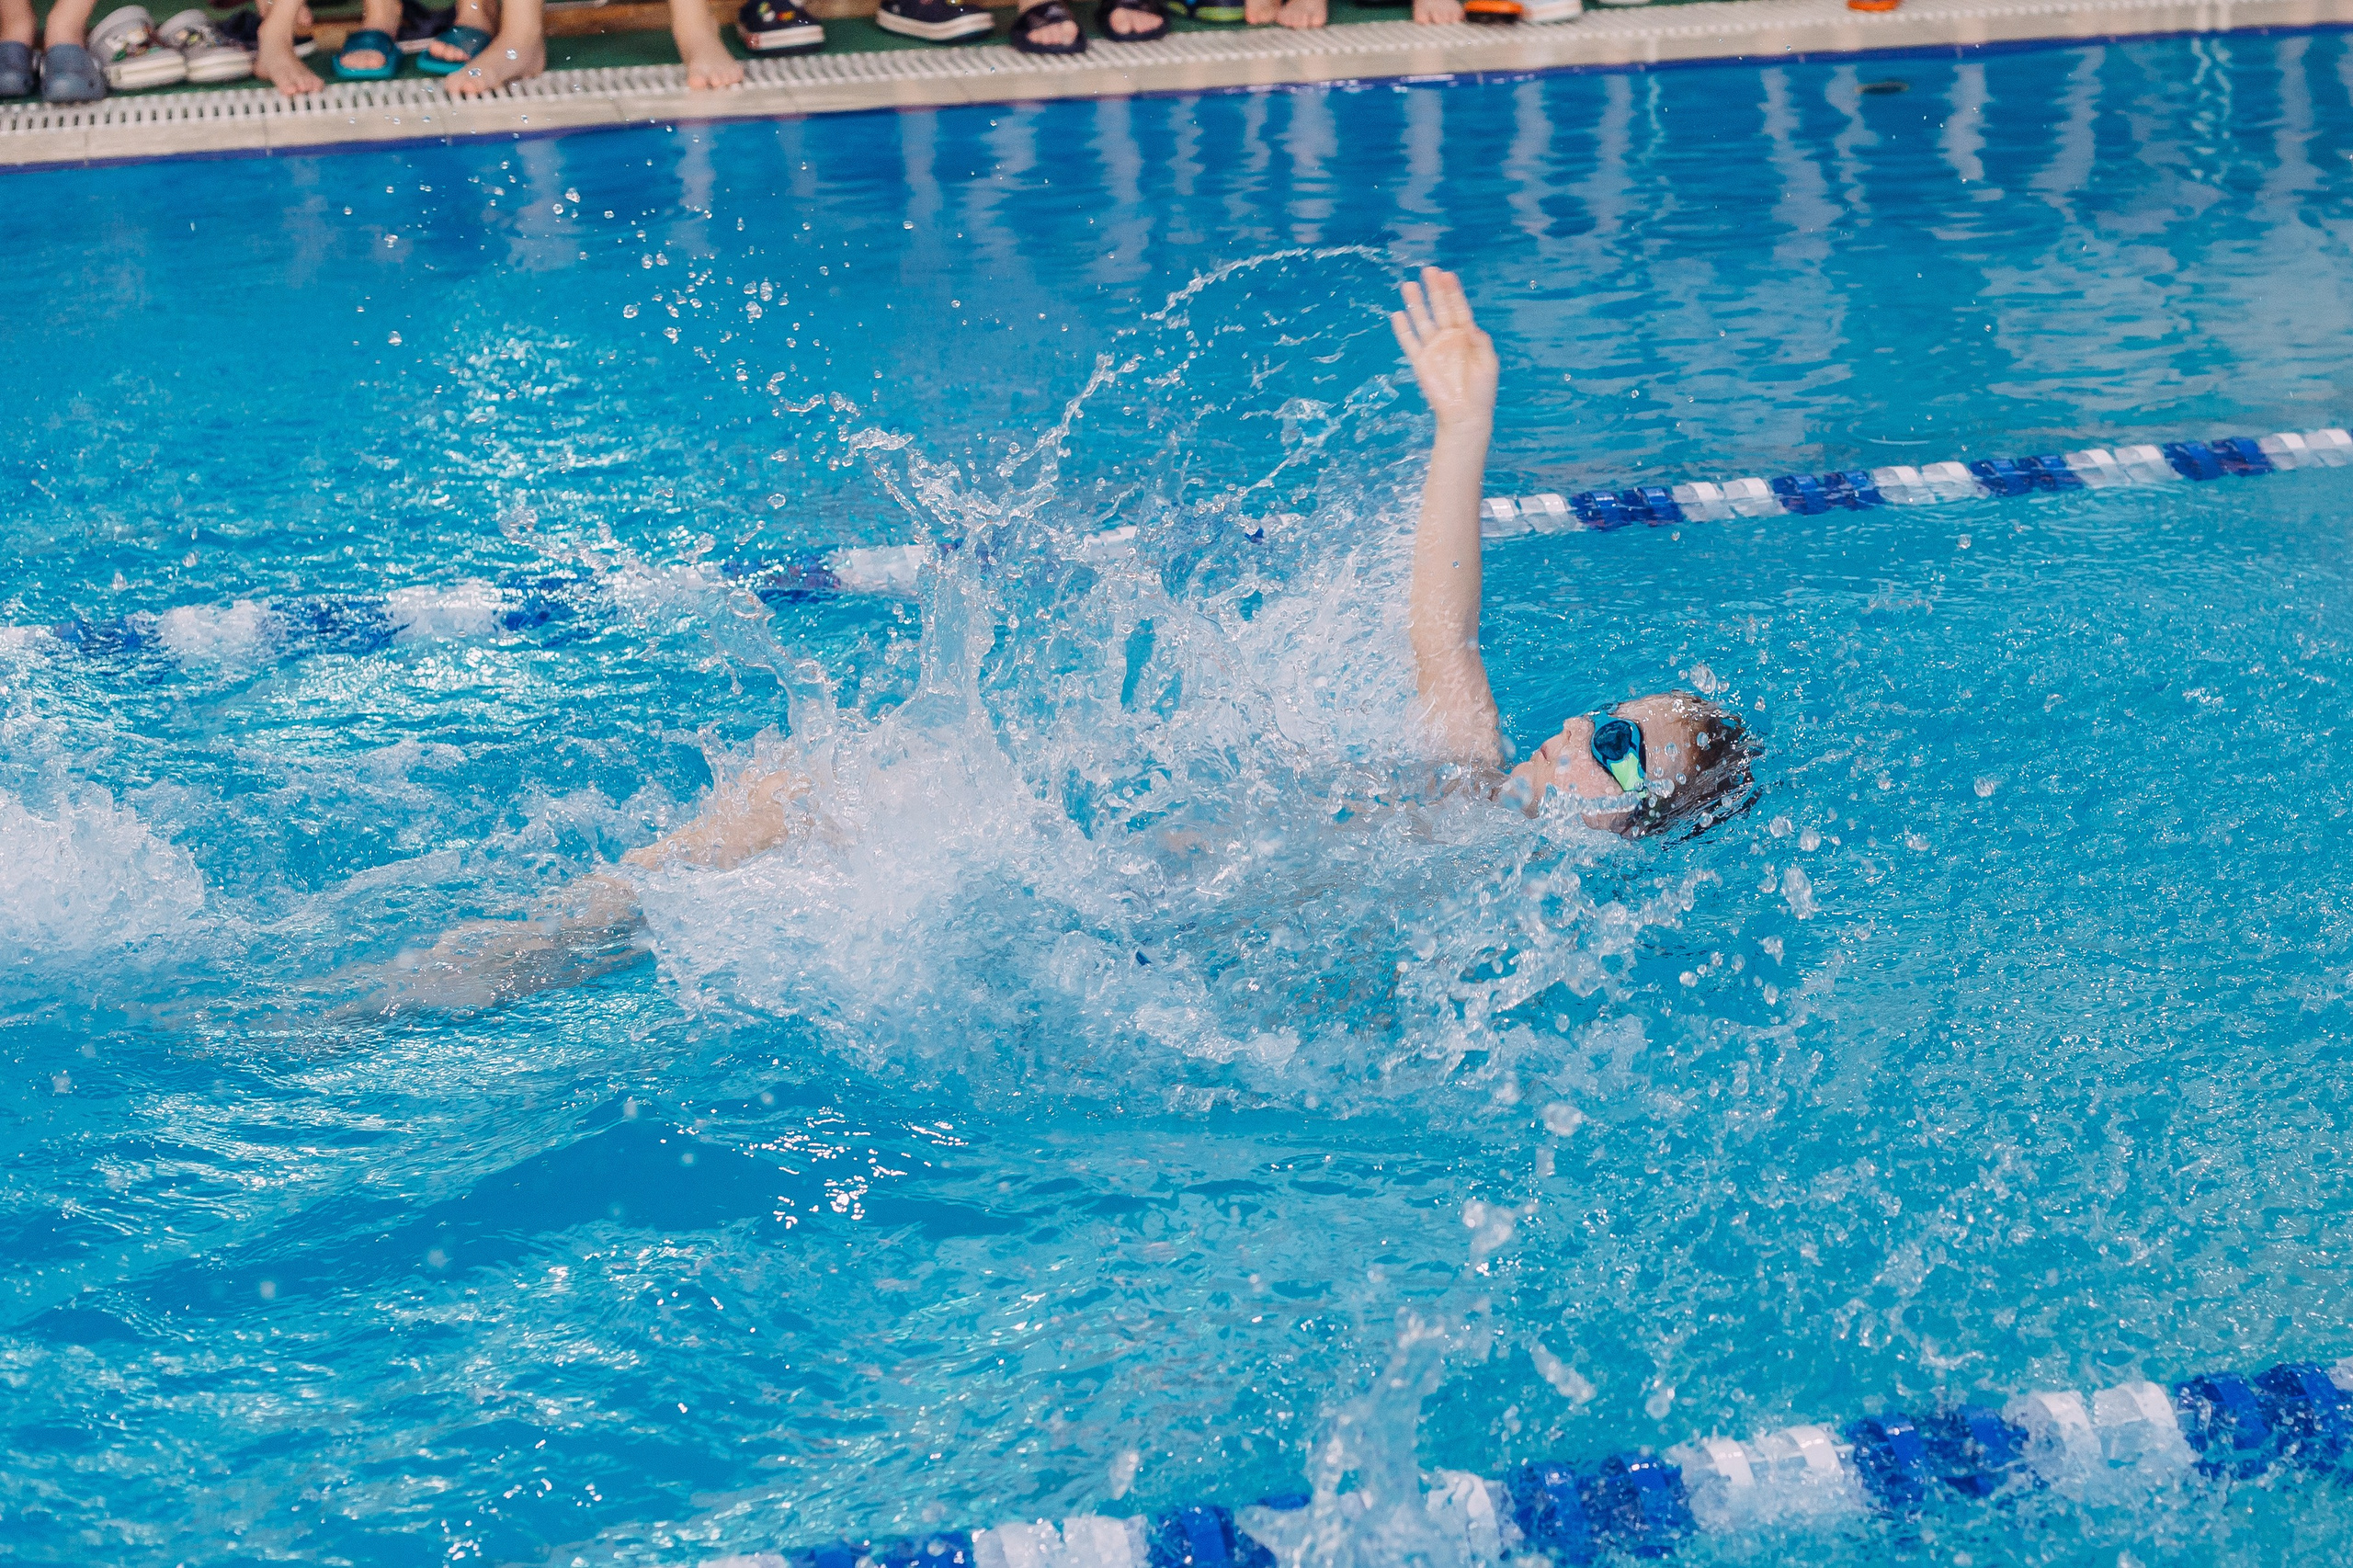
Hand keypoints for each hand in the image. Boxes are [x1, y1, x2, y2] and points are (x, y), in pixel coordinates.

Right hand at [1390, 266, 1497, 434]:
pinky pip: (1409, 343)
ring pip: (1422, 321)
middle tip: (1428, 270)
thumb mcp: (1488, 363)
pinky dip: (1403, 330)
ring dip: (1416, 303)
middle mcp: (1448, 338)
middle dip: (1434, 290)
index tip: (1447, 274)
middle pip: (1440, 308)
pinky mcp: (1420, 362)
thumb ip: (1481, 343)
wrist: (1465, 414)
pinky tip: (1398, 314)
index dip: (1453, 292)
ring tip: (1408, 285)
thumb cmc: (1481, 390)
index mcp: (1467, 336)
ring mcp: (1433, 349)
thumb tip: (1472, 327)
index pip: (1459, 308)